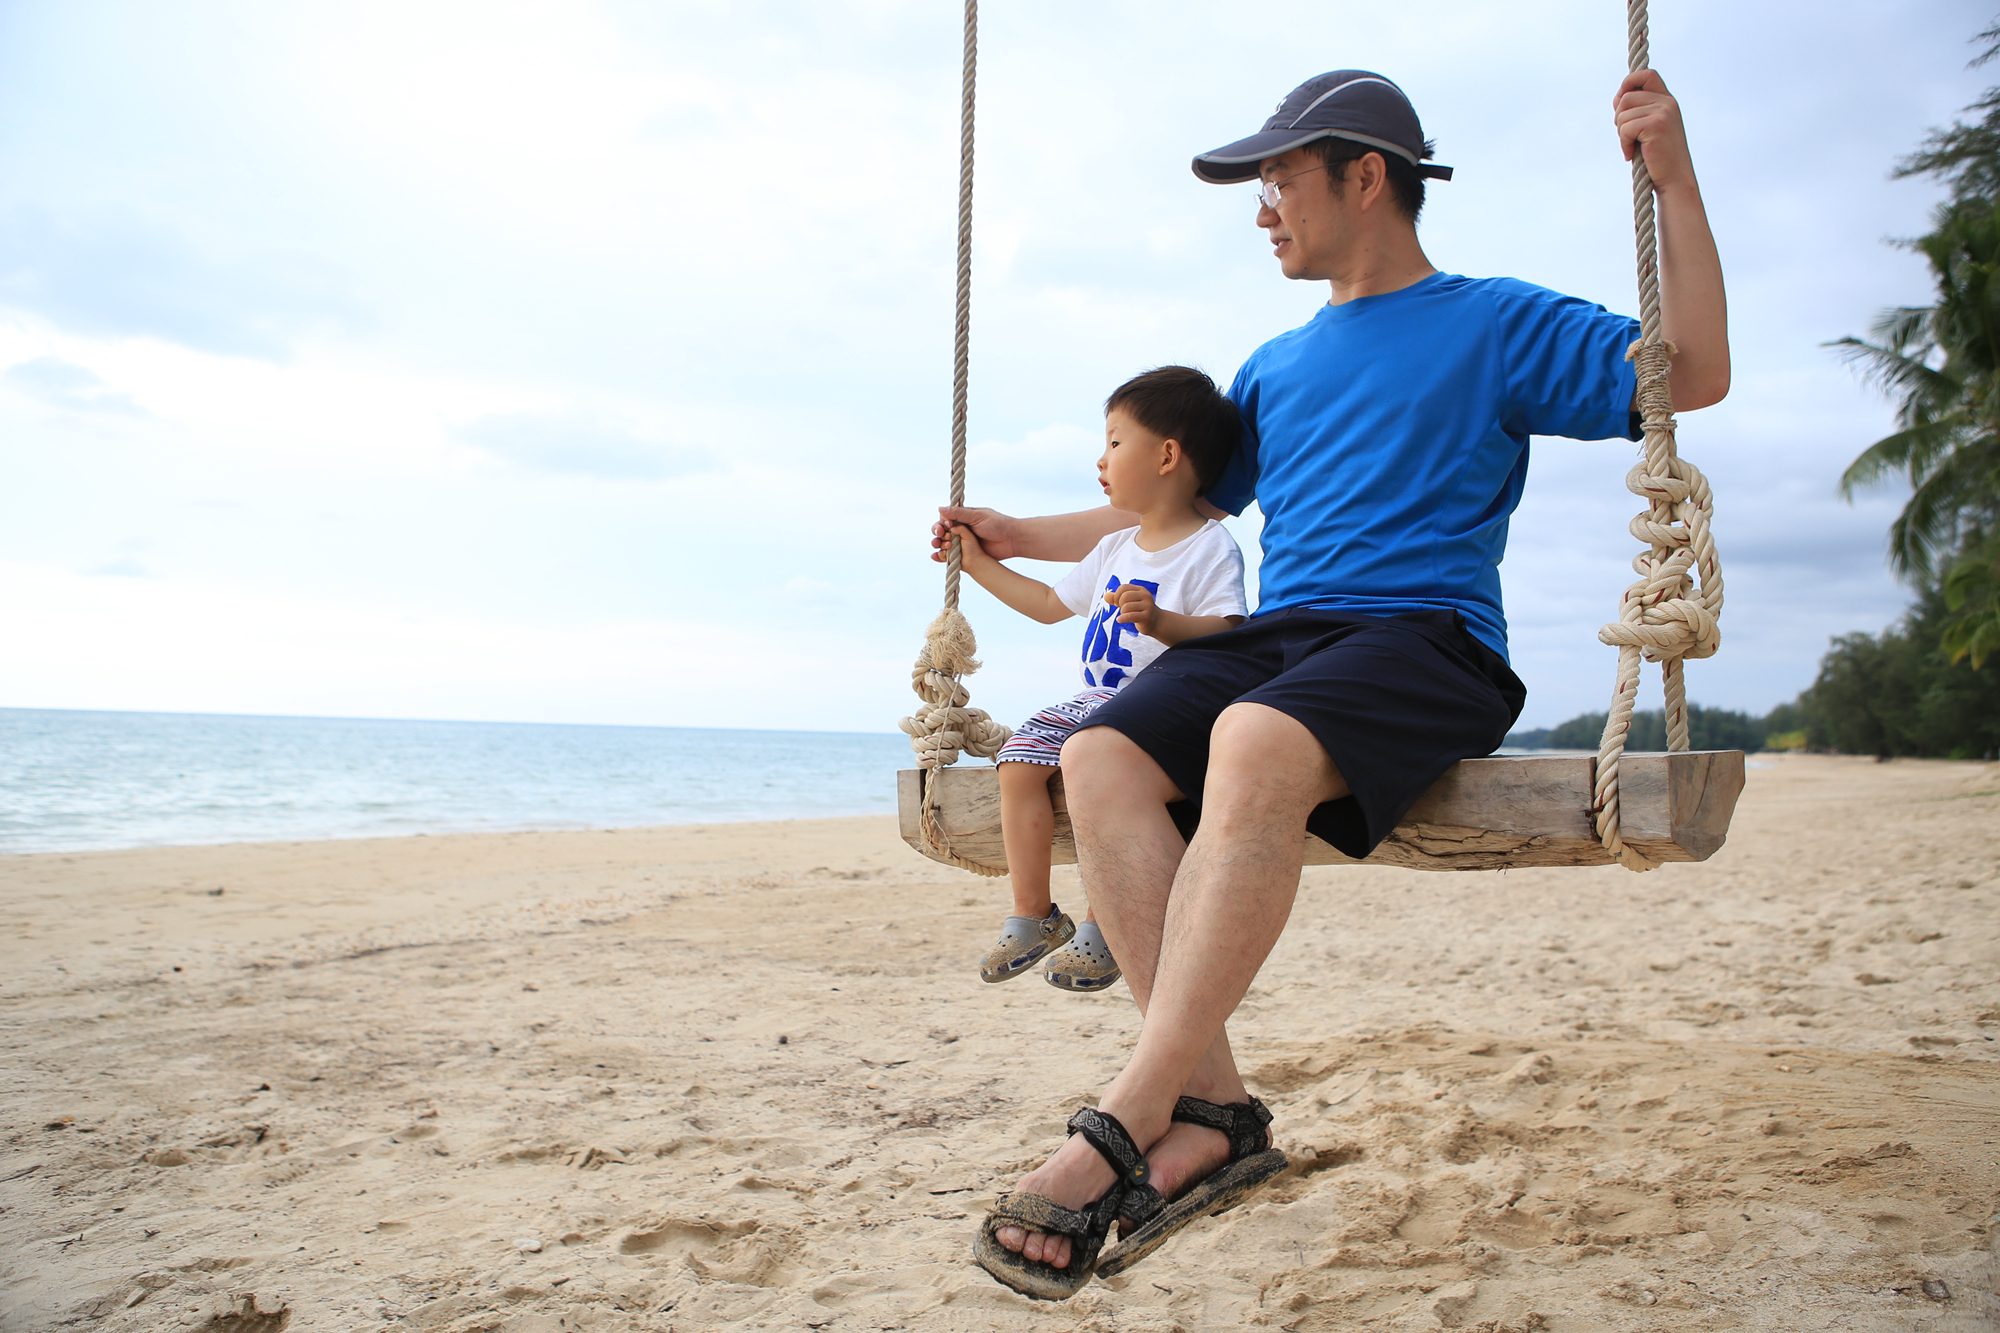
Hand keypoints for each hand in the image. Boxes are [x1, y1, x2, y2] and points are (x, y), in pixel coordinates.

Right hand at [932, 505, 1020, 562]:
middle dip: (937, 533)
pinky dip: (942, 556)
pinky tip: (937, 557)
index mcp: (964, 517)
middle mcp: (962, 528)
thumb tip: (940, 508)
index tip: (945, 526)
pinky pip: (951, 554)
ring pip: (945, 542)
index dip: (942, 522)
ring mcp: (963, 541)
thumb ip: (959, 514)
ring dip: (939, 544)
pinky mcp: (966, 553)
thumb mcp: (978, 517)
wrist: (1012, 540)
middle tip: (939, 536)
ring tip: (939, 546)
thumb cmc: (998, 525)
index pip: (946, 518)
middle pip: (942, 530)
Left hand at [1105, 583, 1160, 636]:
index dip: (1116, 595)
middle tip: (1121, 610)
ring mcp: (1147, 606)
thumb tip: (1105, 596)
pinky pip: (1130, 616)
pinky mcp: (1147, 616)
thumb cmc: (1140, 611)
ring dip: (1122, 612)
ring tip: (1125, 615)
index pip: (1124, 587)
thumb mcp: (1129, 603)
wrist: (1156, 622)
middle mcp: (1145, 596)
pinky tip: (1119, 620)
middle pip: (1125, 596)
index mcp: (1141, 590)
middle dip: (1119, 604)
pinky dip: (1122, 618)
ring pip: (1126, 606)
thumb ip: (1117, 598)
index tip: (1117, 603)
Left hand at [1614, 69, 1694, 191]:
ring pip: (1622, 114)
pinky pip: (1624, 128)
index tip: (1620, 102)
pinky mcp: (1655, 125)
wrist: (1674, 178)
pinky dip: (1623, 144)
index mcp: (1667, 100)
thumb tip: (1617, 98)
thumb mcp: (1650, 127)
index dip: (1628, 83)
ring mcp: (1663, 112)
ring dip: (1621, 134)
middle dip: (1619, 119)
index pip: (1646, 74)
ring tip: (1633, 147)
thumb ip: (1639, 110)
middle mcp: (1667, 102)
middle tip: (1628, 137)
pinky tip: (1631, 154)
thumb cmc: (1658, 157)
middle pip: (1625, 97)